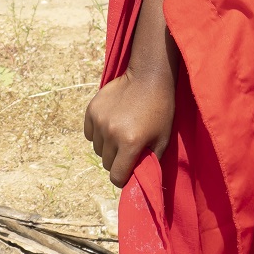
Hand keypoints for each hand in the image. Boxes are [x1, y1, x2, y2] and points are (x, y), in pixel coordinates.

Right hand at [83, 68, 175, 186]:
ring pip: (98, 149)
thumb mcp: (163, 137)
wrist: (149, 75)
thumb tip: (140, 178)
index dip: (123, 177)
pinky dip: (98, 133)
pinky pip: (90, 134)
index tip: (129, 170)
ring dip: (108, 146)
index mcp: (131, 143)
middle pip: (107, 163)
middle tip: (128, 146)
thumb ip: (151, 161)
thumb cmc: (161, 108)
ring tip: (121, 131)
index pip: (117, 177)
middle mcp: (112, 134)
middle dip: (117, 160)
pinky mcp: (91, 110)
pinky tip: (111, 122)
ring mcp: (100, 121)